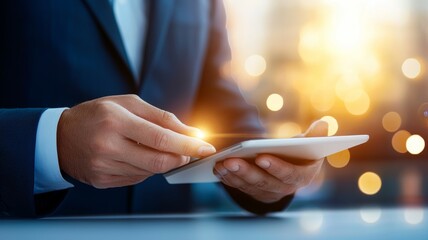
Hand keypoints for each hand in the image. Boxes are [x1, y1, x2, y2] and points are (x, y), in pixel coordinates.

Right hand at [57, 94, 215, 187]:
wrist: (60, 137)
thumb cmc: (98, 114)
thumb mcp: (127, 104)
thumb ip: (161, 117)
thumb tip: (191, 132)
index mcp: (115, 121)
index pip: (160, 138)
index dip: (188, 144)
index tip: (206, 146)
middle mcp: (108, 146)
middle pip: (159, 161)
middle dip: (181, 157)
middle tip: (188, 149)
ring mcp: (104, 167)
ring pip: (150, 171)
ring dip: (164, 161)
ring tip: (157, 147)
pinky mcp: (103, 181)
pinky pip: (138, 178)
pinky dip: (147, 168)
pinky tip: (138, 156)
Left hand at [214, 120, 327, 202]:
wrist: (290, 171)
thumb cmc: (300, 154)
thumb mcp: (309, 145)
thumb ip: (315, 136)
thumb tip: (324, 124)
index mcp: (302, 176)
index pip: (289, 175)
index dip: (276, 167)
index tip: (261, 157)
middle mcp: (284, 188)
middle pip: (265, 182)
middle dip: (247, 171)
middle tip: (231, 160)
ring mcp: (268, 192)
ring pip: (249, 186)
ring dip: (233, 175)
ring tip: (221, 162)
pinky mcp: (253, 191)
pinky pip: (239, 187)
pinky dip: (228, 179)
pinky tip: (217, 167)